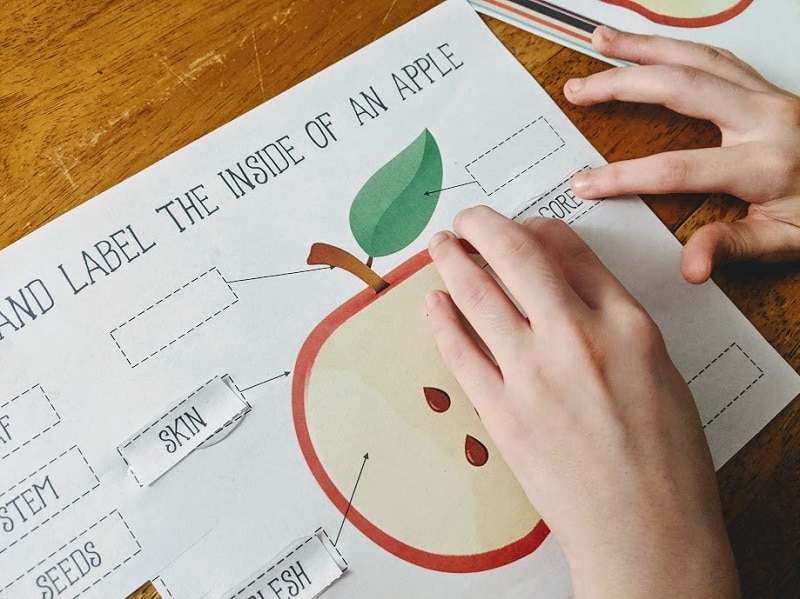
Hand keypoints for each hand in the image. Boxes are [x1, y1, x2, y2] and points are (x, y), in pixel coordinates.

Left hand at [426, 208, 738, 597]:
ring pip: (476, 295)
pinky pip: (459, 351)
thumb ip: (612, 316)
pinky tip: (432, 303)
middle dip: (481, 226)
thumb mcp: (658, 368)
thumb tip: (565, 276)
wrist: (646, 533)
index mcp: (627, 323)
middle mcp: (576, 338)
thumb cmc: (665, 459)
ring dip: (450, 261)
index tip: (520, 226)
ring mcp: (532, 375)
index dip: (535, 228)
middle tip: (465, 218)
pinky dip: (440, 321)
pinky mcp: (500, 413)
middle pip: (515, 255)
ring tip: (439, 246)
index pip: (568, 249)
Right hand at [564, 26, 799, 283]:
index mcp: (767, 161)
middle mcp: (766, 116)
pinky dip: (676, 47)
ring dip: (644, 47)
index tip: (584, 184)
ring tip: (602, 41)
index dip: (623, 176)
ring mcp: (768, 95)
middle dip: (620, 85)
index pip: (678, 167)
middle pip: (680, 87)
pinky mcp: (768, 88)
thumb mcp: (788, 242)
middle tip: (578, 88)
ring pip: (697, 57)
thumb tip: (690, 265)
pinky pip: (715, 56)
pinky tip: (652, 47)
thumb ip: (734, 247)